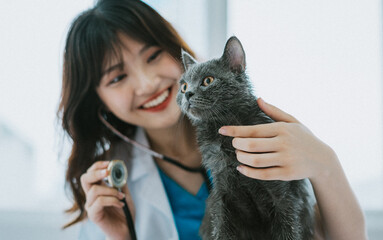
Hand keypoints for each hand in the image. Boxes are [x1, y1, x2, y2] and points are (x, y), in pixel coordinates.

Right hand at [80, 161, 133, 239]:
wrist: (126, 229)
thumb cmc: (124, 212)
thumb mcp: (125, 193)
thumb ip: (120, 182)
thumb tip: (119, 169)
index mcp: (98, 188)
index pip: (91, 173)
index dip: (98, 165)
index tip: (110, 163)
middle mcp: (91, 196)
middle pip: (84, 178)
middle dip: (96, 172)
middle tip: (108, 173)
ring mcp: (91, 205)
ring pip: (94, 190)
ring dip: (111, 190)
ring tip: (121, 196)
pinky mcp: (93, 215)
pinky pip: (99, 201)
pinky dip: (112, 200)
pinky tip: (121, 204)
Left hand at [219, 98, 337, 181]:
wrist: (322, 160)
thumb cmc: (303, 138)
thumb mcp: (292, 121)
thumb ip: (274, 111)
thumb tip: (258, 98)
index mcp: (282, 129)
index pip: (253, 130)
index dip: (235, 130)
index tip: (222, 130)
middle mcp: (284, 143)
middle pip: (251, 145)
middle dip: (237, 144)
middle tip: (234, 144)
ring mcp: (286, 160)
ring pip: (255, 160)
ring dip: (241, 158)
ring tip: (238, 155)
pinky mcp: (287, 174)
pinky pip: (263, 174)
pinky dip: (248, 172)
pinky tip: (241, 168)